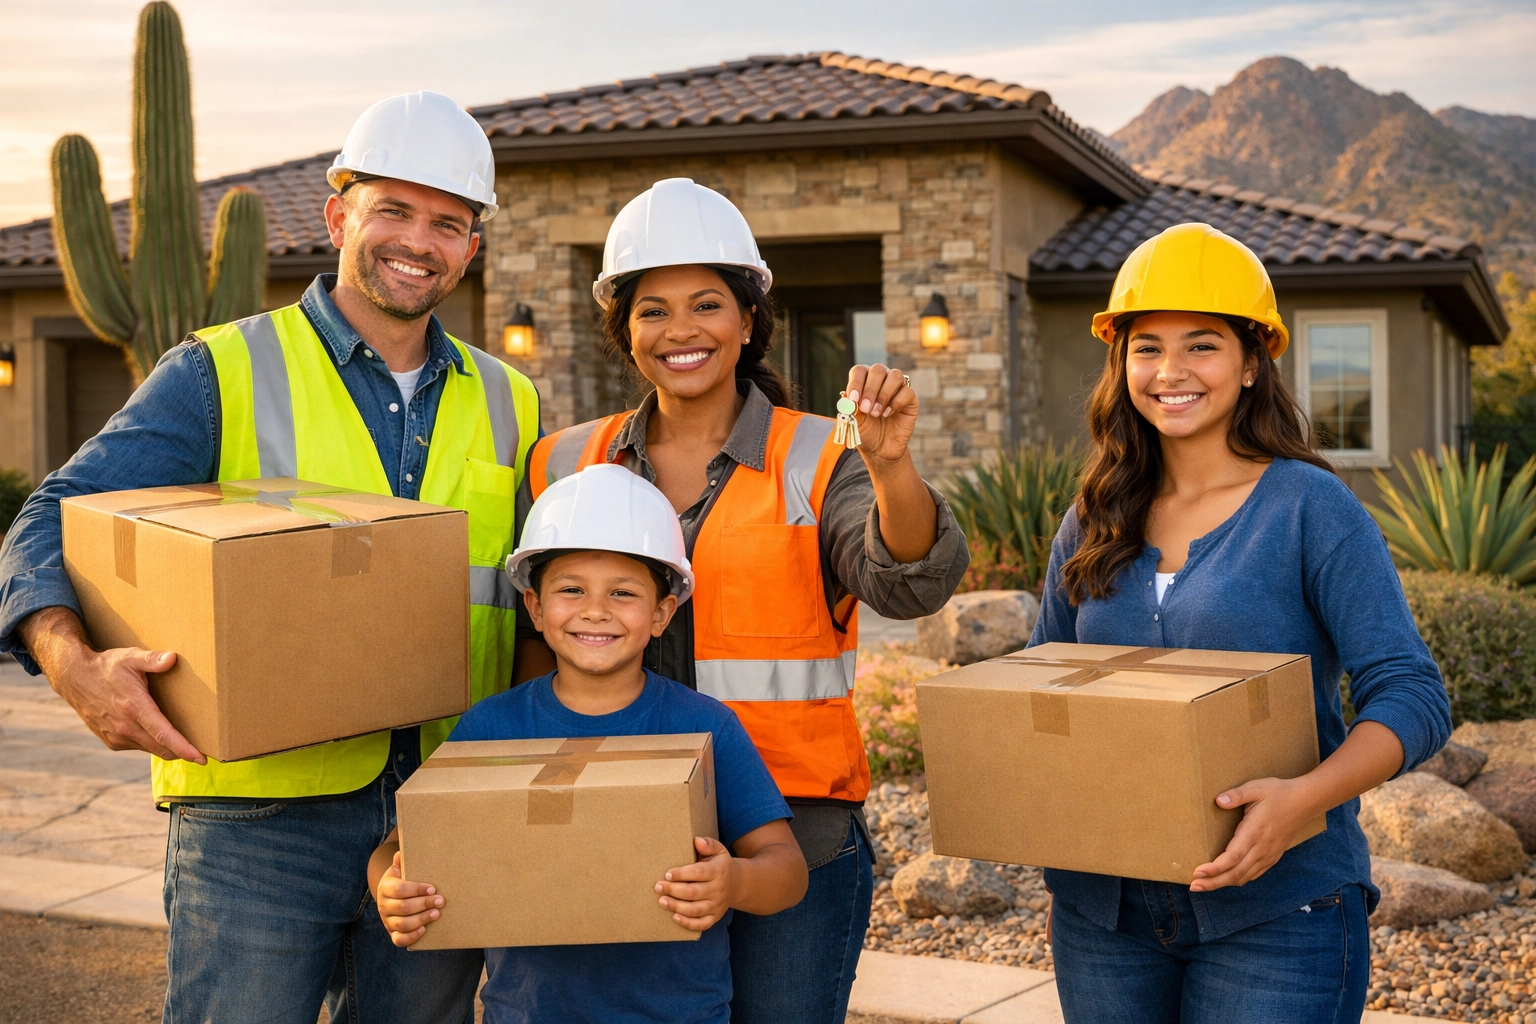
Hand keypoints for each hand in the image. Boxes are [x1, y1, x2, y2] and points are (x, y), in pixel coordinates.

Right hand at [19, 607, 202, 762]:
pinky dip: (151, 743)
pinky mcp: (112, 742)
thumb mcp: (131, 657)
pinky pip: (139, 746)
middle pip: (162, 748)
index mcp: (134, 708)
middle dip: (183, 752)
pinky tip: (156, 730)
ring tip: (180, 737)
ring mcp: (117, 737)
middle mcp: (125, 727)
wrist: (74, 678)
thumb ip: (152, 659)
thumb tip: (172, 658)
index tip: (202, 758)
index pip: (164, 735)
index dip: (184, 748)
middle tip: (202, 751)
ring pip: (151, 749)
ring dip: (167, 747)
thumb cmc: (106, 667)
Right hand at [375, 850, 442, 946]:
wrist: (392, 897)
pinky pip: (399, 940)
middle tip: (441, 901)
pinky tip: (424, 930)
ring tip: (437, 914)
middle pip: (403, 907)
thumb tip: (400, 853)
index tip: (433, 888)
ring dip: (421, 919)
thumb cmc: (401, 880)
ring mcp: (387, 921)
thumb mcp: (399, 870)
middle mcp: (384, 906)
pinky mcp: (393, 933)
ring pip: (402, 924)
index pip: (399, 889)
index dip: (417, 889)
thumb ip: (401, 862)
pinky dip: (411, 936)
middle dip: (424, 904)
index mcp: (385, 888)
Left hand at [655, 836, 734, 930]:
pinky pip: (702, 924)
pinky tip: (675, 917)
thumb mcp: (719, 850)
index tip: (667, 874)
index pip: (698, 873)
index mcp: (718, 871)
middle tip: (658, 887)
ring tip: (662, 901)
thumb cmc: (720, 865)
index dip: (681, 874)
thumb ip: (709, 844)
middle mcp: (718, 889)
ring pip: (695, 909)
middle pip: (694, 892)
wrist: (737, 884)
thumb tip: (697, 840)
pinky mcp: (715, 917)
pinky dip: (688, 923)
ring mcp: (717, 905)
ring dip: (676, 906)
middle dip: (673, 890)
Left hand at [845, 364, 916, 463]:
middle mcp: (881, 380)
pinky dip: (896, 403)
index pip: (859, 371)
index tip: (853, 399)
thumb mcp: (853, 421)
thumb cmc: (865, 431)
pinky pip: (907, 391)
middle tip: (866, 409)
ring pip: (895, 376)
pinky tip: (888, 414)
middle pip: (878, 370)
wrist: (880, 448)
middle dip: (870, 390)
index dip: (856, 382)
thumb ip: (850, 408)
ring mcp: (897, 388)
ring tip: (876, 413)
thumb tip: (846, 396)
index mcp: (864, 381)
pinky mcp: (910, 398)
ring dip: (884, 395)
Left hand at [1191, 777, 1319, 890]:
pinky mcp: (1273, 857)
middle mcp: (1262, 848)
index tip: (1197, 872)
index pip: (1232, 857)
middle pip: (1235, 873)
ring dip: (1223, 883)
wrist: (1305, 802)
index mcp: (1255, 832)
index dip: (1214, 868)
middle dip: (1213, 882)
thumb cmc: (1278, 793)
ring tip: (1204, 885)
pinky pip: (1253, 874)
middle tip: (1194, 886)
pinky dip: (1238, 879)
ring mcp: (1269, 855)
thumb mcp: (1256, 787)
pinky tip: (1226, 879)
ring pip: (1244, 877)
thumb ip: (1236, 795)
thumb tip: (1218, 801)